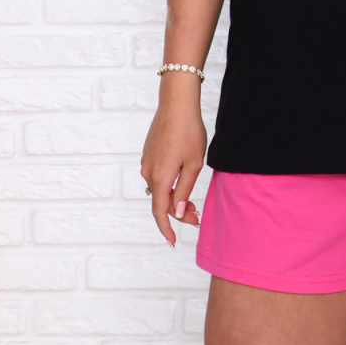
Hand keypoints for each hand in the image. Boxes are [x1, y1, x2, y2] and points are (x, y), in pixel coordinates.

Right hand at [140, 93, 206, 246]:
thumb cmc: (189, 132)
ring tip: (194, 202)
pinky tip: (183, 182)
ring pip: (159, 189)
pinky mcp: (149, 153)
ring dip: (175, 198)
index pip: (160, 212)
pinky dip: (169, 185)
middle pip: (161, 201)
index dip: (166, 228)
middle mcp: (148, 172)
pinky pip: (157, 176)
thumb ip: (184, 190)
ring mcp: (147, 162)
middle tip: (198, 216)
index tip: (174, 241)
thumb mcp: (193, 164)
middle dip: (178, 212)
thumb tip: (177, 212)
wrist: (176, 103)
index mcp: (160, 177)